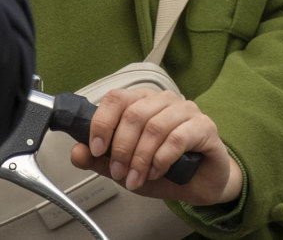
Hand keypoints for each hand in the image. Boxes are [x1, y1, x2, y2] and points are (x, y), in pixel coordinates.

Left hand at [67, 88, 242, 205]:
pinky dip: (161, 159)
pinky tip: (156, 172)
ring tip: (137, 177)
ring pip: (154, 127)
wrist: (201, 183)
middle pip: (134, 114)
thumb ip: (101, 160)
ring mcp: (186, 111)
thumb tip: (77, 152)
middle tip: (119, 171)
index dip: (102, 123)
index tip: (96, 148)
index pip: (116, 98)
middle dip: (121, 148)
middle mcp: (164, 101)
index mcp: (142, 102)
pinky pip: (177, 139)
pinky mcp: (205, 127)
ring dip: (140, 158)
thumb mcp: (126, 168)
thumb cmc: (165, 169)